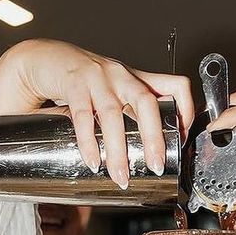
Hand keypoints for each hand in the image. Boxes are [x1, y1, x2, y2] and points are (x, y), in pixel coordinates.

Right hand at [0, 39, 193, 188]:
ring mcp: (98, 78)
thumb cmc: (89, 81)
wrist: (48, 59)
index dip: (187, 110)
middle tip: (156, 166)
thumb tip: (155, 147)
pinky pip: (82, 116)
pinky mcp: (73, 83)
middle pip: (147, 103)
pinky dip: (88, 142)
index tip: (184, 138)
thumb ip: (137, 111)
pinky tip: (93, 161)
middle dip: (154, 137)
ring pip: (113, 115)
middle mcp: (123, 77)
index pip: (175, 85)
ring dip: (118, 150)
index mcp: (139, 80)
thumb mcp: (120, 91)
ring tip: (121, 176)